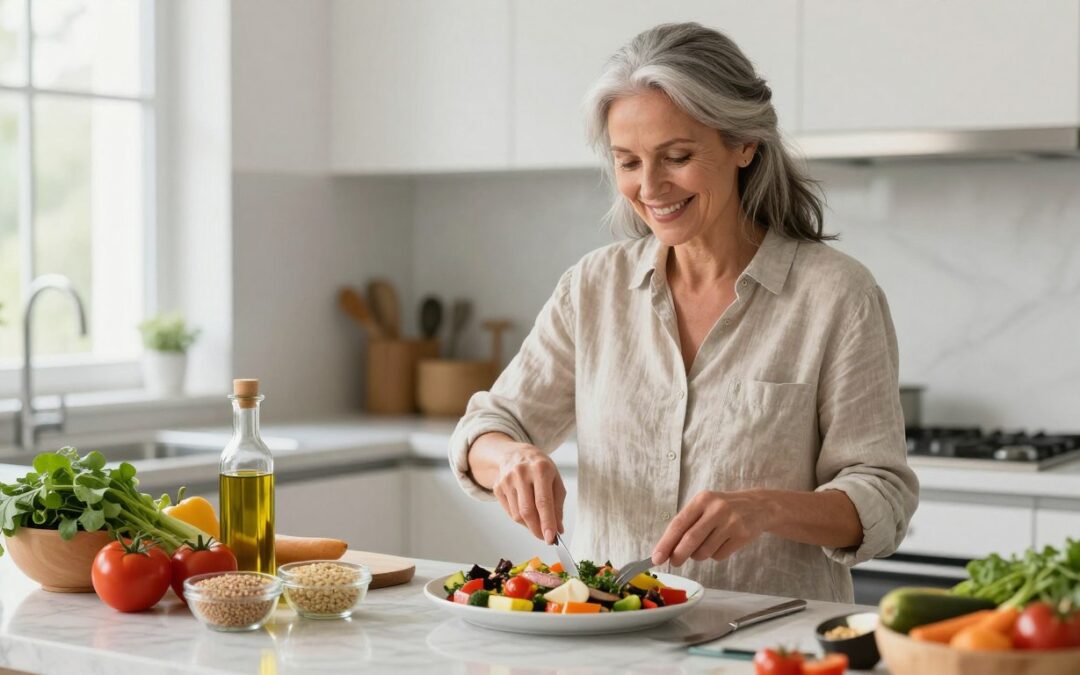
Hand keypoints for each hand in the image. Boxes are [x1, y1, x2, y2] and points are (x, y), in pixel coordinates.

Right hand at [492, 444, 565, 543]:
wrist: (516, 454)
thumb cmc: (540, 468)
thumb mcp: (555, 481)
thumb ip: (558, 506)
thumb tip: (558, 529)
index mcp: (540, 469)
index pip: (543, 501)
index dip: (547, 522)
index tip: (551, 538)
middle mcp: (521, 473)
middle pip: (527, 511)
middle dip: (537, 529)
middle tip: (545, 538)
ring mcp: (507, 480)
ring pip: (517, 515)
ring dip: (529, 525)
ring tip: (537, 524)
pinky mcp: (498, 487)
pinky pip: (509, 512)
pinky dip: (520, 519)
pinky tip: (527, 513)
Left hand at [651, 490, 774, 566]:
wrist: (758, 506)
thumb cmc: (723, 508)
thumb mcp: (705, 506)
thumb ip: (687, 524)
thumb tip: (667, 549)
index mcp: (702, 500)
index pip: (678, 524)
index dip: (665, 543)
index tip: (656, 557)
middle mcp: (716, 509)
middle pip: (690, 540)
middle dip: (678, 555)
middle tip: (674, 562)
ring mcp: (731, 522)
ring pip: (704, 551)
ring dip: (699, 555)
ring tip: (706, 544)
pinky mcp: (742, 535)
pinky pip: (719, 556)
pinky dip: (715, 555)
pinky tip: (722, 543)